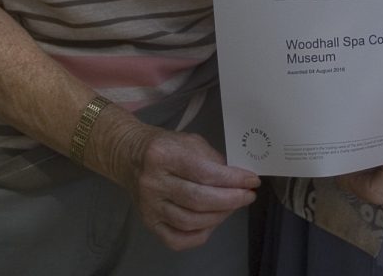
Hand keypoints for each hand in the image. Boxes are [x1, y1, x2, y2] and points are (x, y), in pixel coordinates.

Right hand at [116, 125, 261, 250]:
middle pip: (198, 200)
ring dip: (219, 216)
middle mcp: (153, 183)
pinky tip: (213, 222)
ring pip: (190, 221)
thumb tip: (237, 179)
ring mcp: (149, 206)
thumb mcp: (190, 142)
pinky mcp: (148, 223)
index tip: (253, 180)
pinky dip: (200, 235)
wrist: (129, 157)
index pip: (204, 172)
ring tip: (233, 206)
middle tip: (248, 196)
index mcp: (163, 156)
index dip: (233, 179)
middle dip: (231, 200)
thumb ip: (212, 159)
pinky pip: (177, 240)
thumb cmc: (165, 147)